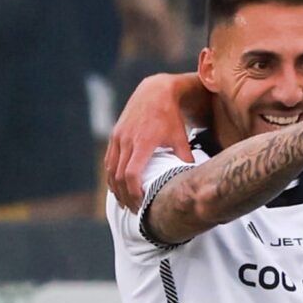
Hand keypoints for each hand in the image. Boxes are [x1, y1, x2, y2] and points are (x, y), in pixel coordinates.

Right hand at [106, 74, 194, 211]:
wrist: (154, 92)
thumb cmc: (171, 117)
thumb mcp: (180, 137)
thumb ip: (184, 158)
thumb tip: (193, 177)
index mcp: (143, 143)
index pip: (132, 174)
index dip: (133, 192)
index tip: (140, 204)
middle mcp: (126, 140)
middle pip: (119, 176)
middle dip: (125, 196)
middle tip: (133, 210)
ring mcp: (118, 137)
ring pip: (111, 169)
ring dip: (115, 188)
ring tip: (124, 202)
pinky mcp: (115, 135)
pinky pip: (109, 160)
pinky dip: (112, 175)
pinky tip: (117, 186)